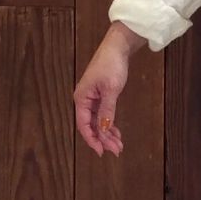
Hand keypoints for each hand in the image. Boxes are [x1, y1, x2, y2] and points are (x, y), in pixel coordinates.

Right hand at [73, 42, 129, 156]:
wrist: (118, 48)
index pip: (84, 125)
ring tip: (119, 145)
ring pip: (97, 122)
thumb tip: (104, 129)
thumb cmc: (111, 65)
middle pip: (91, 125)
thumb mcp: (111, 90)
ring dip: (107, 134)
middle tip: (116, 150)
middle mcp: (84, 100)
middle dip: (103, 139)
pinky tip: (116, 132)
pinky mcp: (100, 96)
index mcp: (81, 98)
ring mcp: (92, 98)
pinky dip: (109, 124)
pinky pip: (102, 115)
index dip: (92, 139)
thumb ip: (107, 111)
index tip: (102, 151)